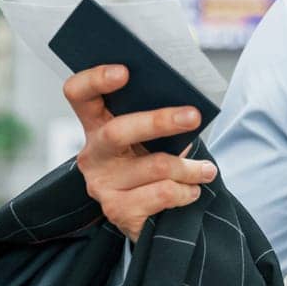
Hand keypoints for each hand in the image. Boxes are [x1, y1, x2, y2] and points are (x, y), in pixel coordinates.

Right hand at [64, 64, 217, 241]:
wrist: (149, 214)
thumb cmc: (153, 160)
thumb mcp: (151, 137)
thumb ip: (158, 116)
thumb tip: (190, 105)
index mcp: (96, 123)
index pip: (78, 93)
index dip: (95, 79)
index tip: (124, 71)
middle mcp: (92, 153)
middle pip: (118, 131)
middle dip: (160, 121)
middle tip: (194, 116)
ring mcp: (101, 184)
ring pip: (154, 166)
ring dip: (188, 168)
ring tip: (207, 170)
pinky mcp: (117, 210)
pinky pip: (161, 194)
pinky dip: (185, 191)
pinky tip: (192, 190)